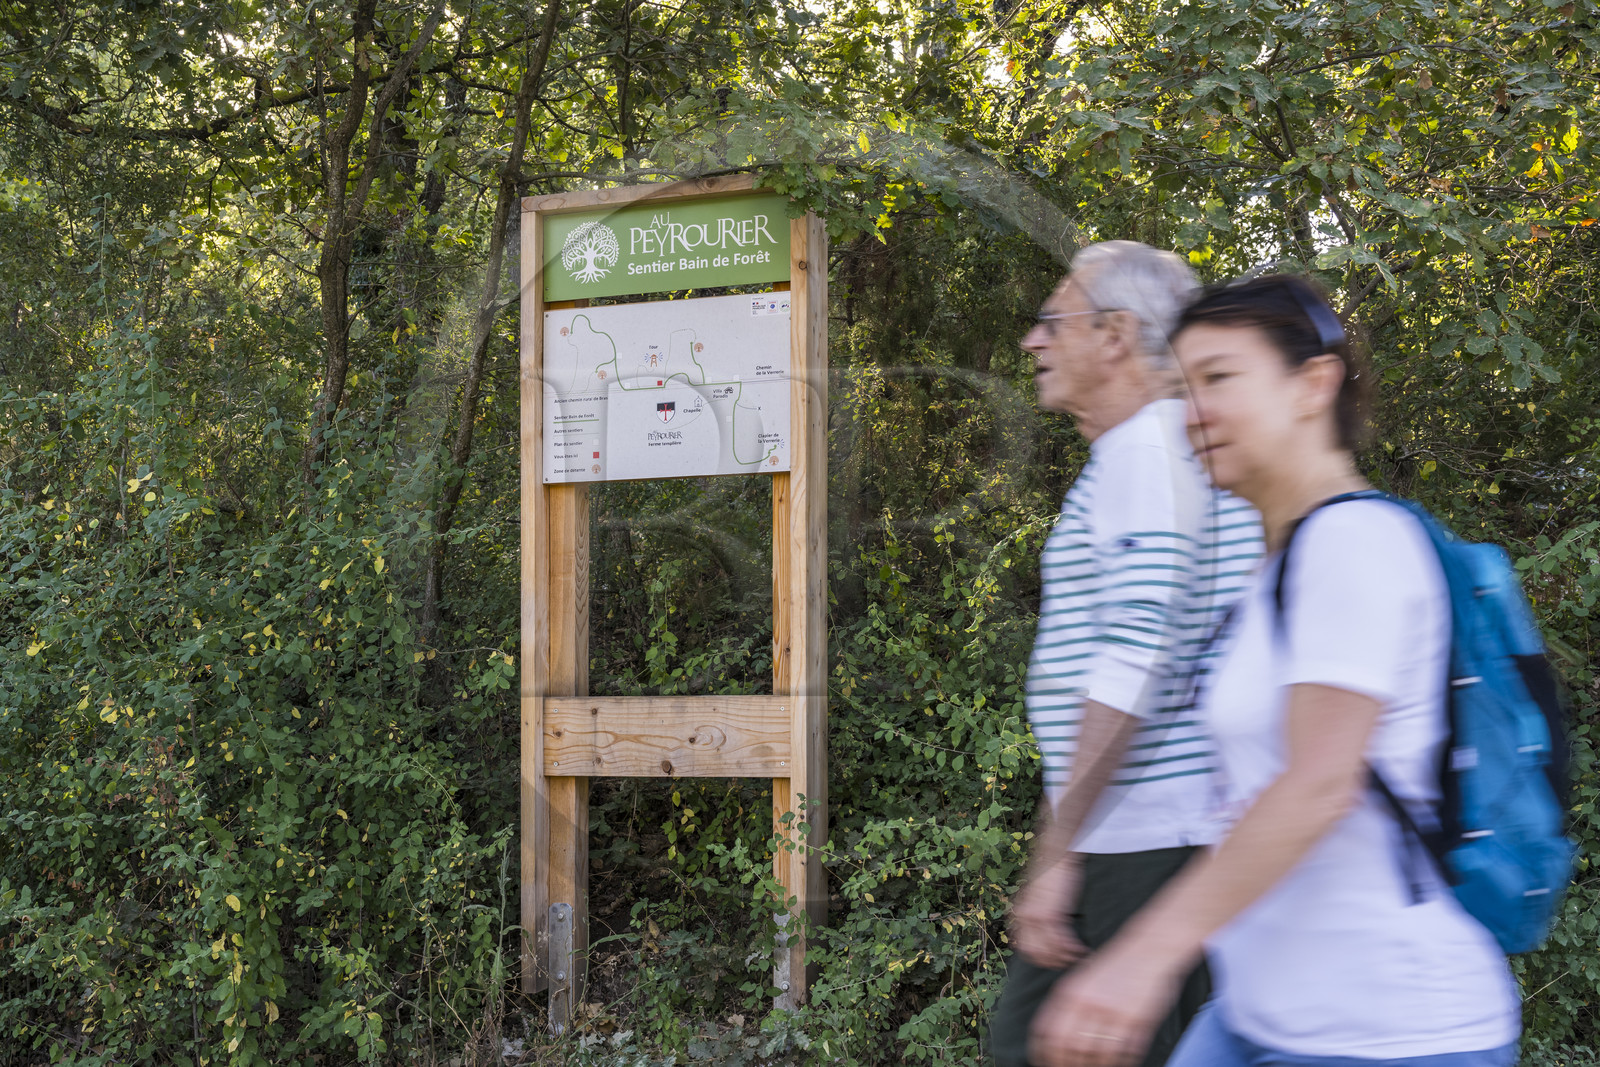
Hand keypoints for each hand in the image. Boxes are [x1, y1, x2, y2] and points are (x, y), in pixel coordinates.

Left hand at [1010, 854, 1085, 967]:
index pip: (1025, 947)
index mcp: (1020, 914)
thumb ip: (1038, 911)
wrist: (1057, 853)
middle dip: (1054, 962)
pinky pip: (1062, 941)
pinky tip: (1083, 950)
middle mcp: (1024, 918)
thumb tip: (1048, 931)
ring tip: (1079, 957)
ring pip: (1050, 951)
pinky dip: (1073, 950)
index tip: (1057, 960)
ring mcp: (1036, 917)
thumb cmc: (1052, 873)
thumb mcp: (1039, 895)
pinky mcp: (1051, 914)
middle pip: (1036, 954)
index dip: (1042, 958)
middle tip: (1070, 962)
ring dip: (1066, 958)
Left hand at [1026, 939, 1183, 1066]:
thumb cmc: (1115, 966)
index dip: (1043, 1054)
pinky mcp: (1138, 1020)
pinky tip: (1118, 1062)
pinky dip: (1119, 1062)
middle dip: (1067, 1065)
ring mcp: (1113, 1012)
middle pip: (1069, 1048)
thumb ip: (1066, 1005)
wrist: (1148, 949)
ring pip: (1096, 1054)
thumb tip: (1053, 1038)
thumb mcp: (1082, 979)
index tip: (1045, 1063)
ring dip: (1095, 1066)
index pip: (1046, 1032)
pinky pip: (1124, 1052)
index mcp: (1070, 992)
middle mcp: (1088, 1003)